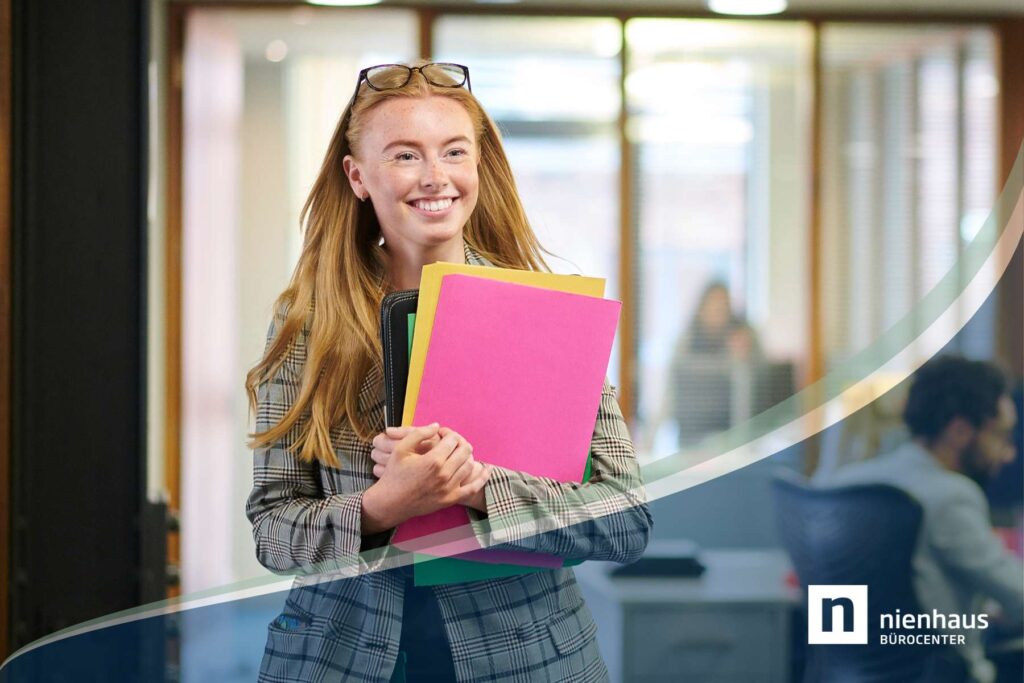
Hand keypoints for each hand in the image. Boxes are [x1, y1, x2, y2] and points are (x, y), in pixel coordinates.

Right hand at [362, 425, 490, 529]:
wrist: (390, 503)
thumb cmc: (394, 475)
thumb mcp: (401, 449)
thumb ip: (419, 433)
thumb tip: (437, 426)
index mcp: (433, 460)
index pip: (452, 439)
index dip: (448, 433)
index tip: (441, 434)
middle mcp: (444, 474)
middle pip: (465, 450)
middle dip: (459, 442)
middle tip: (450, 442)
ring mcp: (449, 489)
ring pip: (470, 466)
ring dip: (466, 456)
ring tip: (457, 453)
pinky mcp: (450, 500)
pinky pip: (473, 488)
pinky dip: (482, 478)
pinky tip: (486, 469)